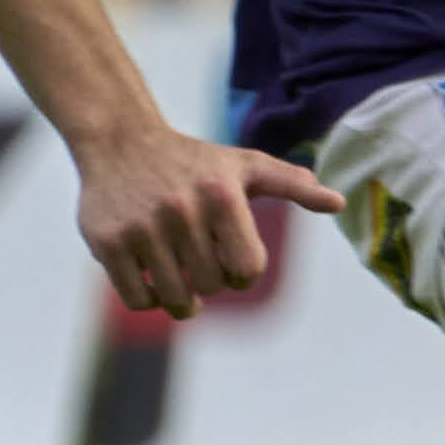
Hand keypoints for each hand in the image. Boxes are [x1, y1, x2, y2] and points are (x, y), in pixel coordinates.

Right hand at [72, 123, 336, 319]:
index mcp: (223, 196)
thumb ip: (294, 185)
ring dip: (182, 300)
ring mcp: (141, 228)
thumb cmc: (196, 162)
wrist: (122, 144)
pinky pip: (136, 299)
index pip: (248, 268)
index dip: (244, 275)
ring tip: (183, 284)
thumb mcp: (248, 165)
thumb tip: (338, 203)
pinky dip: (149, 300)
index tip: (234, 264)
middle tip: (203, 266)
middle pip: (211, 285)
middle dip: (212, 282)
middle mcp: (181, 211)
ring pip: (174, 297)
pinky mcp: (106, 242)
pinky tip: (153, 281)